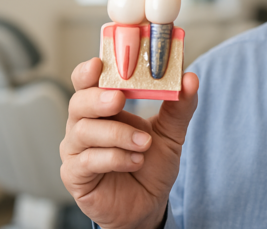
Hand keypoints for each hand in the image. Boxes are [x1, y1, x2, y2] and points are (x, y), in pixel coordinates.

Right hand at [60, 57, 198, 228]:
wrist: (147, 203)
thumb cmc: (150, 162)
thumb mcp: (171, 132)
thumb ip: (179, 105)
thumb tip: (190, 78)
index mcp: (103, 107)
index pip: (87, 81)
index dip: (88, 70)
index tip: (99, 63)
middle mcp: (84, 124)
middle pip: (78, 102)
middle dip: (99, 98)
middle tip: (119, 99)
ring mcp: (76, 149)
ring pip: (85, 131)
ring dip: (118, 134)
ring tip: (144, 143)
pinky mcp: (75, 174)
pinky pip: (88, 160)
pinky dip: (115, 158)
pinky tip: (135, 161)